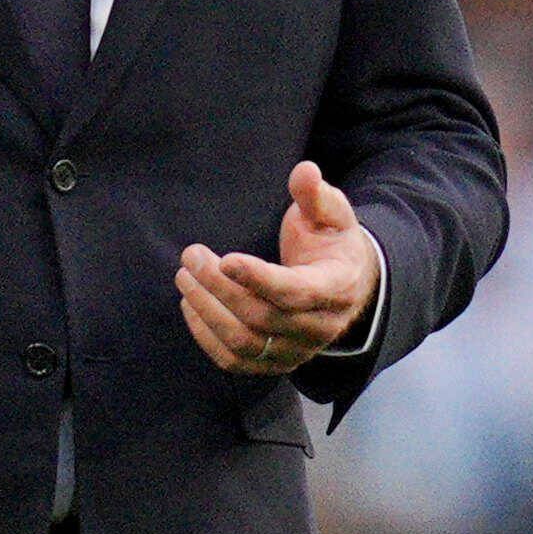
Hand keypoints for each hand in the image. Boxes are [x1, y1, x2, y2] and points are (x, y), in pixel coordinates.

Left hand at [177, 160, 381, 375]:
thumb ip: (316, 195)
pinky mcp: (276, 363)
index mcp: (337, 288)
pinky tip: (190, 306)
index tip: (225, 259)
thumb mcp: (333, 215)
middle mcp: (320, 327)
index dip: (258, 278)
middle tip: (191, 256)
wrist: (347, 287)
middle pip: (262, 317)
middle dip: (219, 287)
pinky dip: (206, 337)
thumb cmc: (332, 243)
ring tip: (185, 278)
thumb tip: (304, 170)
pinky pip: (236, 361)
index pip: (296, 291)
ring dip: (207, 312)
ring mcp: (297, 350)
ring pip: (245, 342)